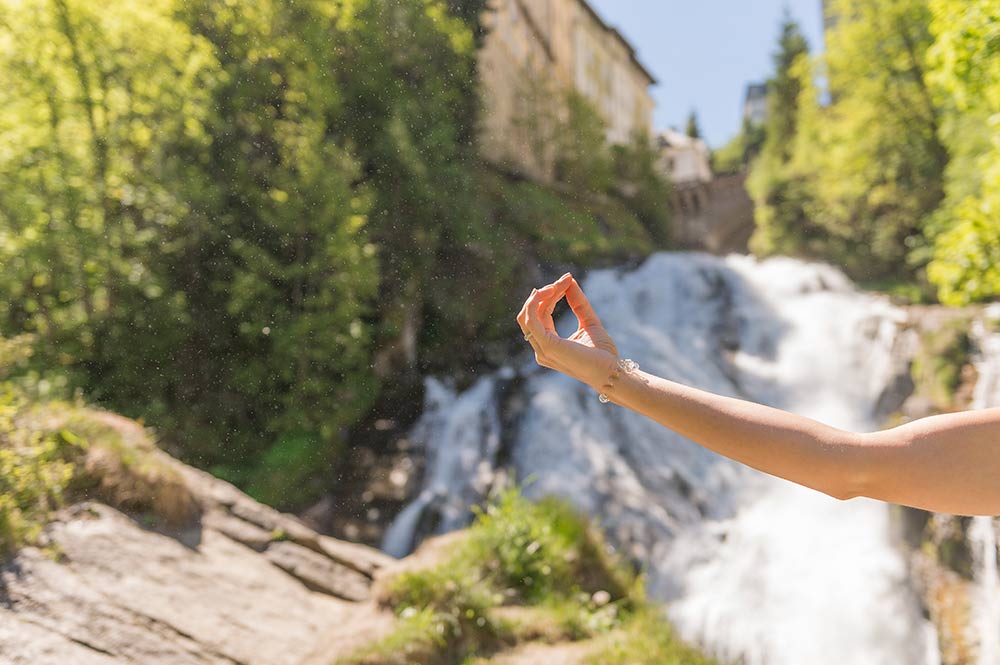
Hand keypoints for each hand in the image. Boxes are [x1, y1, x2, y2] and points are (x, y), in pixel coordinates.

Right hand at [515, 273, 618, 390]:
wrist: (612, 371)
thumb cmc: (602, 352)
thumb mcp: (589, 321)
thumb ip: (578, 303)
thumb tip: (570, 280)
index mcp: (549, 343)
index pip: (541, 314)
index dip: (551, 295)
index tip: (567, 279)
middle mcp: (541, 348)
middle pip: (531, 313)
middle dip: (545, 293)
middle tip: (564, 280)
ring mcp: (542, 349)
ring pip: (528, 316)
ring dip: (541, 296)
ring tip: (558, 284)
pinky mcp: (547, 347)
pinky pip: (531, 322)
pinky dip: (534, 304)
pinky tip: (547, 291)